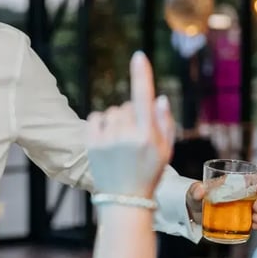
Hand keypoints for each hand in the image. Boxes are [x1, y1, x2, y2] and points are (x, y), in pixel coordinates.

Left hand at [85, 52, 175, 196]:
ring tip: (120, 145)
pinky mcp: (91, 144)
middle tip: (134, 140)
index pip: (144, 98)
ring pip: (112, 112)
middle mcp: (126, 136)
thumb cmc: (149, 174)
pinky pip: (96, 118)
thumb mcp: (165, 151)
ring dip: (116, 121)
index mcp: (147, 136)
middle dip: (131, 115)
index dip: (142, 75)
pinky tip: (107, 141)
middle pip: (127, 106)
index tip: (139, 56)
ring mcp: (107, 140)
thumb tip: (159, 98)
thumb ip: (165, 123)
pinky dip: (101, 124)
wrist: (124, 201)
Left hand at [186, 176, 256, 230]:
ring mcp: (239, 206)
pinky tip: (254, 226)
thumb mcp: (193, 192)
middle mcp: (238, 193)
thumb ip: (195, 190)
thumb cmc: (195, 197)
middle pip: (256, 194)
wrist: (192, 212)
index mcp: (230, 183)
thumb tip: (200, 190)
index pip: (249, 178)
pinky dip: (254, 223)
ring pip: (255, 207)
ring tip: (256, 219)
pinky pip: (250, 219)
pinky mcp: (237, 218)